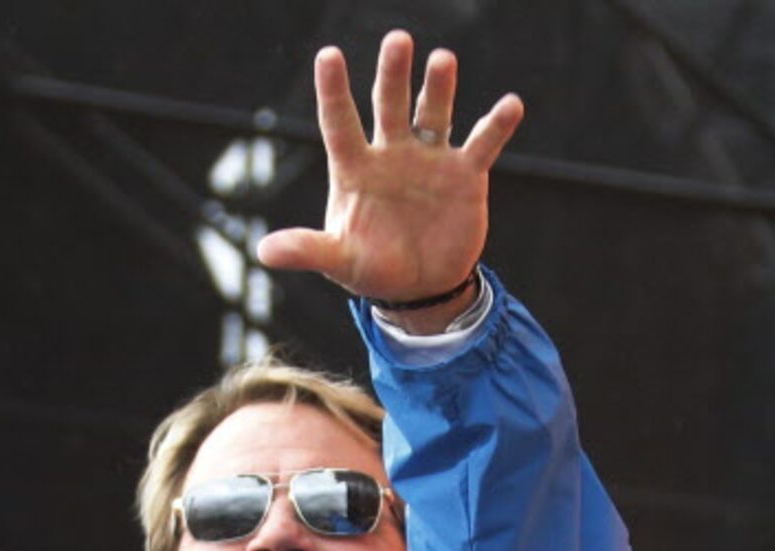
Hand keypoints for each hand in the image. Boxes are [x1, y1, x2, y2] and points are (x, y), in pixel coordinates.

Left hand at [257, 29, 522, 320]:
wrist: (422, 287)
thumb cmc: (373, 268)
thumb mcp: (340, 261)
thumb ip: (308, 250)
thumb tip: (264, 252)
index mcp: (356, 168)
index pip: (340, 123)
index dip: (334, 91)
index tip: (328, 56)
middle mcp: (392, 153)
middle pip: (390, 105)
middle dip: (393, 73)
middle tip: (398, 39)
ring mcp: (430, 159)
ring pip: (433, 113)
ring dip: (439, 88)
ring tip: (442, 60)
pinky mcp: (465, 175)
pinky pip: (482, 144)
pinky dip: (496, 126)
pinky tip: (511, 105)